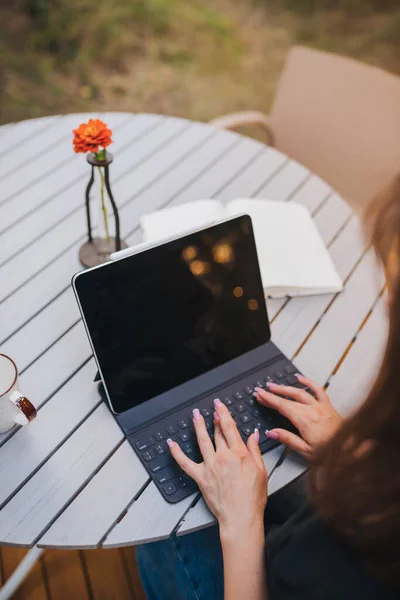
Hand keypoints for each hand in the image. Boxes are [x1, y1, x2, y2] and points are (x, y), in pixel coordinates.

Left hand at [168, 399, 267, 537]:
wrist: (241, 517)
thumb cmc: (253, 498)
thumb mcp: (261, 471)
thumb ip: (255, 450)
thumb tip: (254, 434)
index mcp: (239, 453)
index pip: (230, 428)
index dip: (223, 414)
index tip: (219, 406)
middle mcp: (223, 456)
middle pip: (217, 433)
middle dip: (214, 419)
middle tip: (212, 410)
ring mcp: (210, 466)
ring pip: (202, 440)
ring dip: (198, 426)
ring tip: (195, 416)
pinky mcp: (200, 477)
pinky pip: (185, 463)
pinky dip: (177, 453)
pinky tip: (171, 444)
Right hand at [254, 374, 342, 460]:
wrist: (351, 450)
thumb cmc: (330, 453)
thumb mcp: (306, 451)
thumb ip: (288, 439)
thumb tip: (271, 432)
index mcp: (305, 421)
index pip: (282, 406)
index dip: (269, 399)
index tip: (259, 395)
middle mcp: (312, 410)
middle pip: (288, 399)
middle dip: (273, 394)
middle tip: (261, 391)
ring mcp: (321, 406)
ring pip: (300, 392)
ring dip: (285, 388)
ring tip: (274, 385)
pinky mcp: (328, 406)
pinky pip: (318, 390)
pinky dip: (308, 382)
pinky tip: (300, 378)